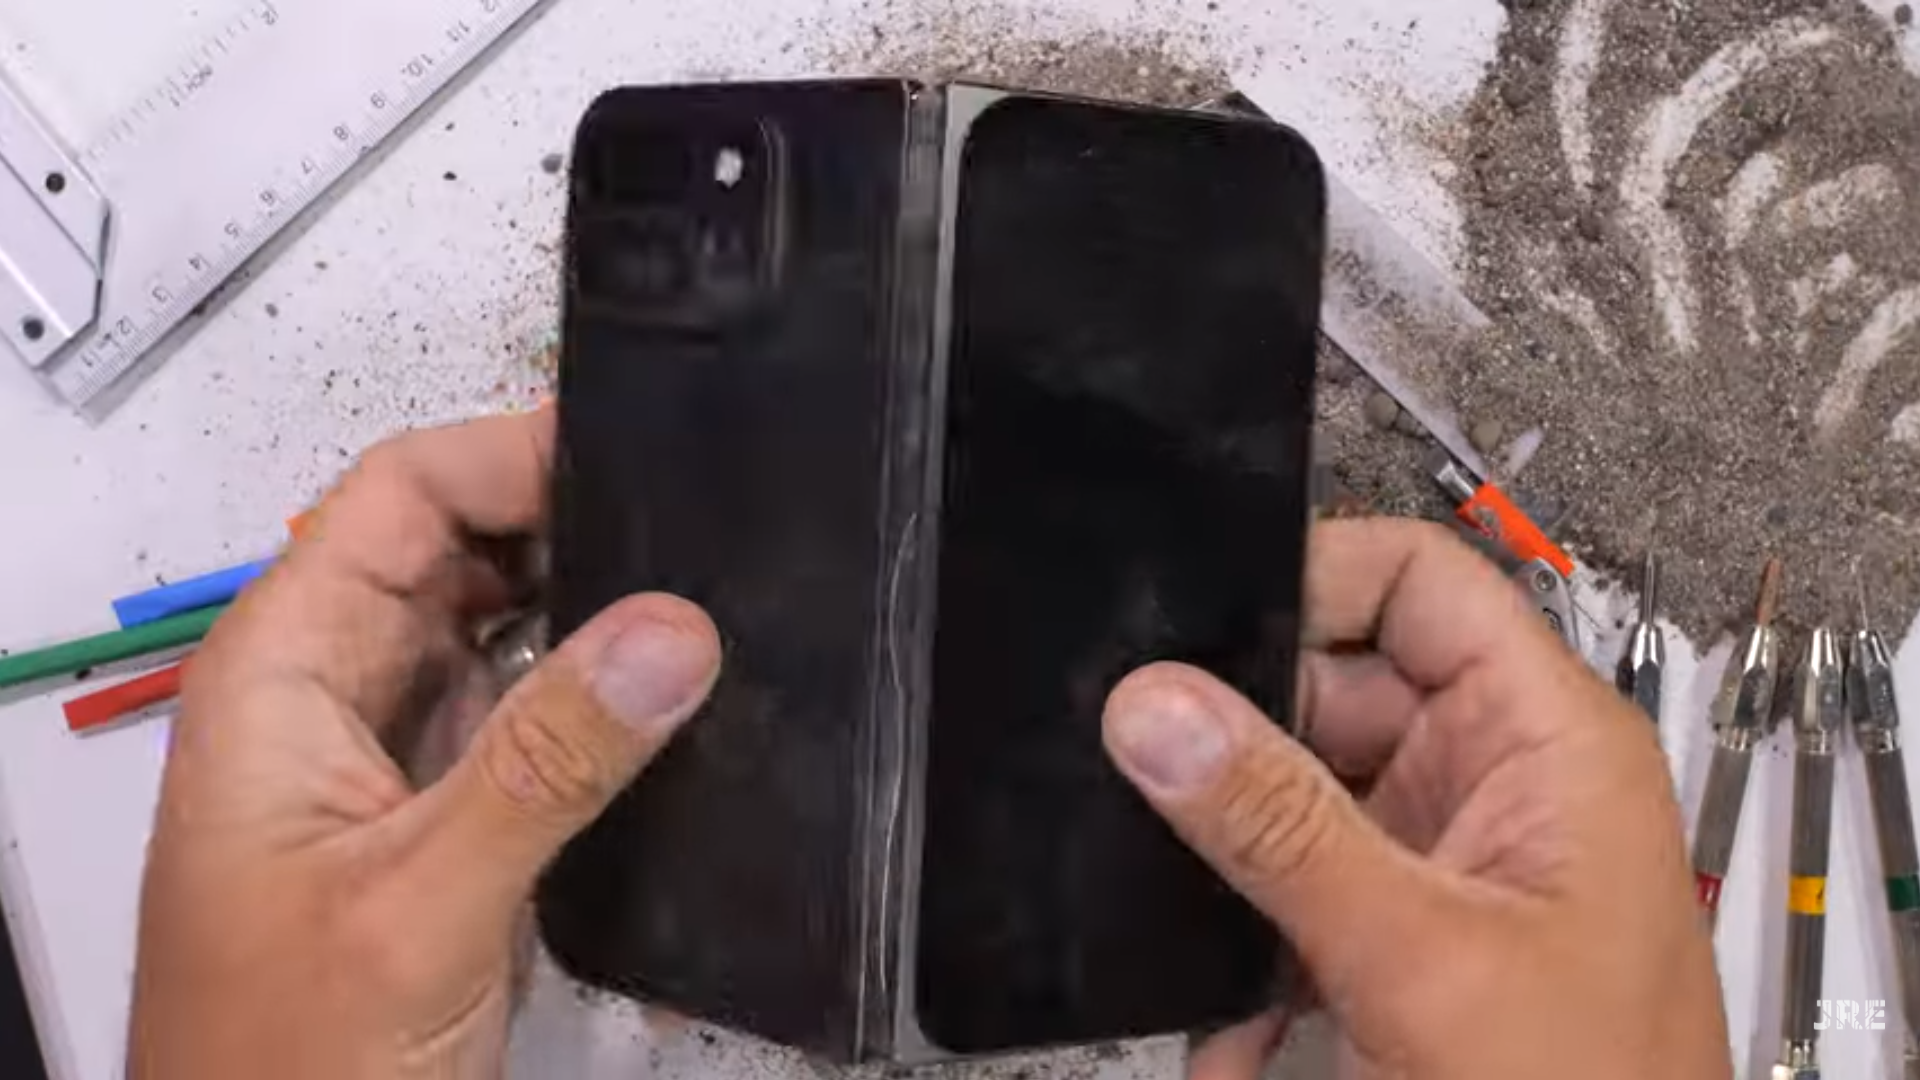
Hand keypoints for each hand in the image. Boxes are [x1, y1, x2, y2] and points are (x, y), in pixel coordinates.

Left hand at [129, 410, 722, 1078]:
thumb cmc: (283, 1066)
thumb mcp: (419, 904)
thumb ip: (547, 764)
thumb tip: (670, 632)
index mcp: (283, 678)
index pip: (395, 497)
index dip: (508, 454)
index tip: (635, 455)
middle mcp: (337, 699)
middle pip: (456, 549)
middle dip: (570, 525)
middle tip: (699, 525)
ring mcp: (399, 760)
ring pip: (505, 630)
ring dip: (595, 610)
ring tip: (706, 596)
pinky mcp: (455, 821)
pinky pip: (534, 715)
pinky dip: (600, 695)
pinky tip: (674, 699)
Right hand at [1102, 519, 1727, 1078]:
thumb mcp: (1415, 957)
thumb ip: (1278, 826)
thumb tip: (1154, 706)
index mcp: (1544, 741)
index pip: (1418, 585)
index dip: (1308, 580)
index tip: (1184, 626)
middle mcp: (1498, 783)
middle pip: (1337, 694)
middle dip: (1237, 749)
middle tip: (1138, 783)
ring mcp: (1452, 866)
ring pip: (1303, 804)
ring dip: (1233, 867)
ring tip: (1167, 907)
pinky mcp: (1411, 945)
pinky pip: (1302, 899)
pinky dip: (1251, 957)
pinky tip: (1223, 1031)